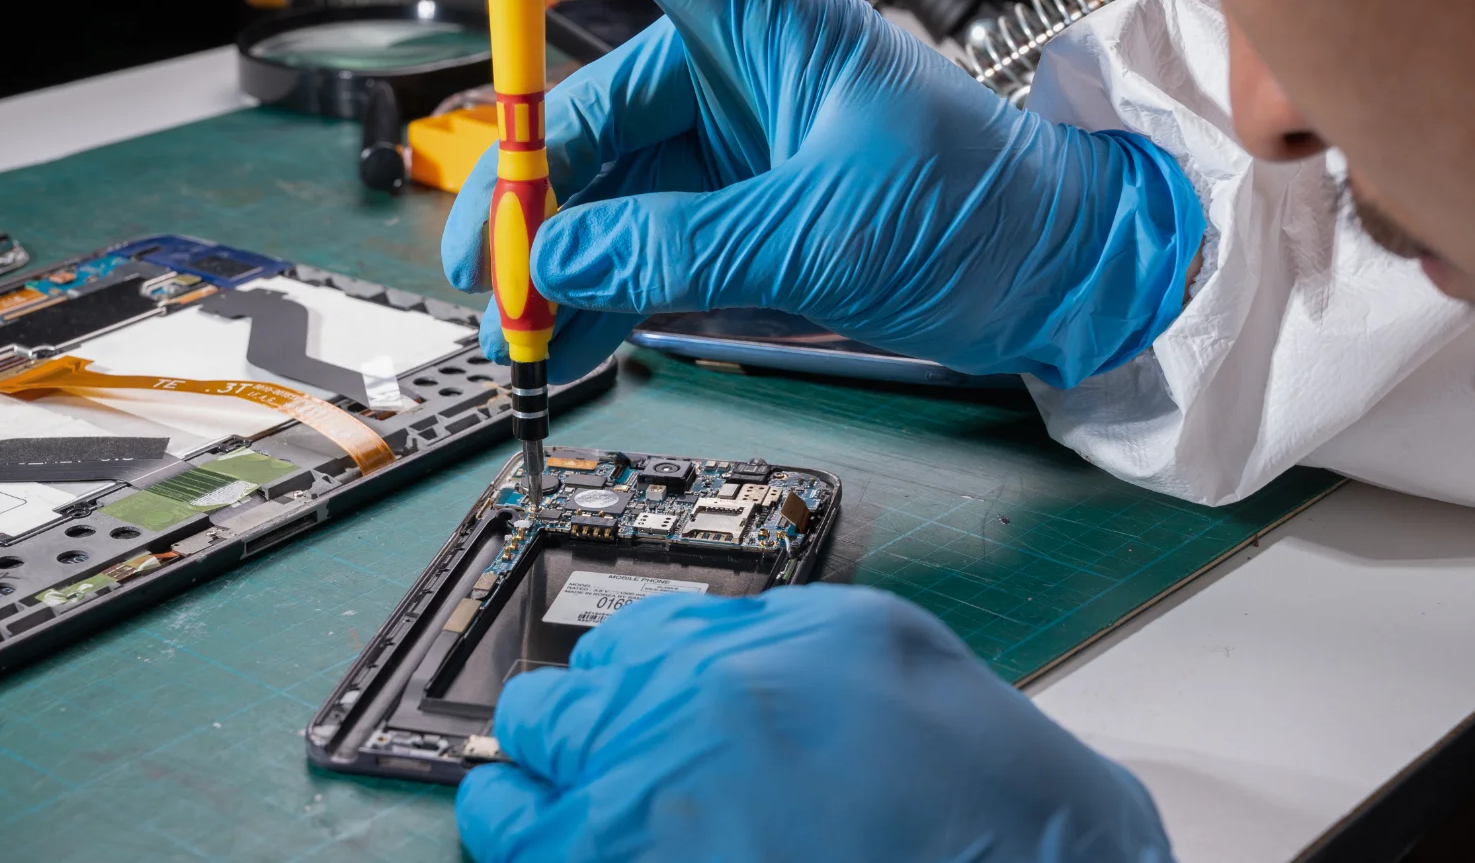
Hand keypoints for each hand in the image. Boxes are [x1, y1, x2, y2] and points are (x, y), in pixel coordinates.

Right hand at [427, 0, 1202, 385]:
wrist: (1058, 276)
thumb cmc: (982, 208)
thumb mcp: (829, 230)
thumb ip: (686, 247)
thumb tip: (561, 263)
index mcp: (770, 22)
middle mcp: (736, 73)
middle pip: (589, 105)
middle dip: (525, 187)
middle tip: (485, 265)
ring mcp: (731, 149)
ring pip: (607, 191)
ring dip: (554, 259)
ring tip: (513, 328)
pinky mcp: (738, 218)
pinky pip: (642, 248)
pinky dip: (600, 294)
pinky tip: (563, 341)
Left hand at [456, 584, 1173, 862]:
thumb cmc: (968, 776)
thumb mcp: (866, 641)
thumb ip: (756, 634)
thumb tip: (679, 652)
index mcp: (718, 659)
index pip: (608, 650)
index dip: (614, 682)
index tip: (609, 703)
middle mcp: (661, 738)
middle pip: (540, 719)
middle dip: (557, 736)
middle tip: (571, 759)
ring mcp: (638, 839)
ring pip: (507, 819)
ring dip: (518, 815)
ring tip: (538, 824)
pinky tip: (585, 858)